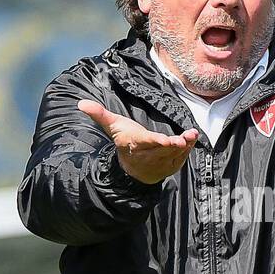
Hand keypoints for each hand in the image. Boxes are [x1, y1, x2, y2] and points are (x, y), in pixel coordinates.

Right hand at [78, 100, 198, 184]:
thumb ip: (99, 114)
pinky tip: (193, 138)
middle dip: (174, 144)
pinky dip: (188, 149)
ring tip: (192, 135)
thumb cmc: (125, 141)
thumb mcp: (112, 126)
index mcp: (134, 144)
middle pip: (162, 149)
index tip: (166, 140)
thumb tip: (81, 103)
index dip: (156, 142)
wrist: (131, 170)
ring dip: (185, 145)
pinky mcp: (169, 167)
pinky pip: (180, 158)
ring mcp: (159, 163)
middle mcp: (147, 156)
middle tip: (184, 137)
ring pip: (173, 154)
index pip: (146, 143)